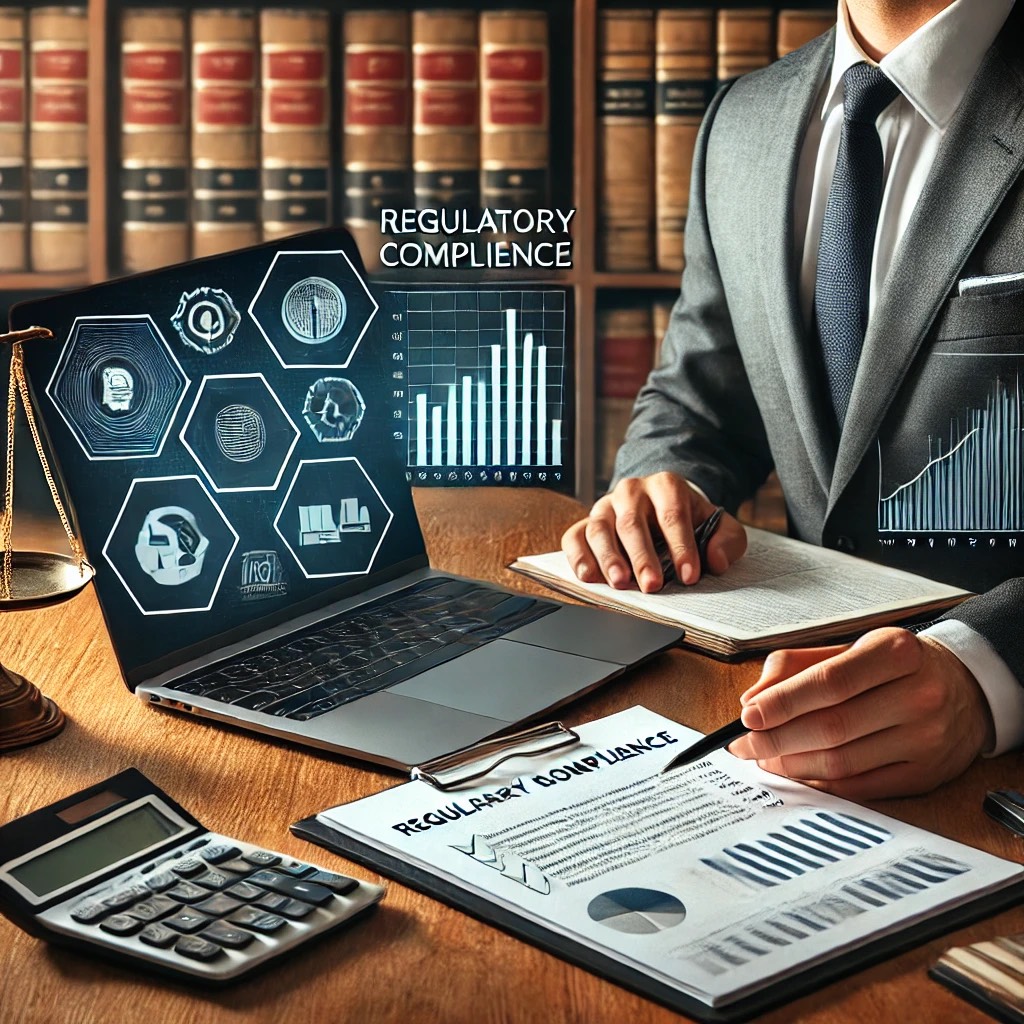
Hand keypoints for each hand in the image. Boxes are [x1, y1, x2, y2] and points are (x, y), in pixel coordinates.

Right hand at [560, 471, 746, 592]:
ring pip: (599, 528)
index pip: (673, 514)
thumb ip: (727, 541)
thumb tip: (715, 560)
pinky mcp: (586, 524)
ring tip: (620, 583)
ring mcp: (605, 507)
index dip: (681, 546)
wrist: (663, 509)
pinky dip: (578, 557)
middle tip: (652, 585)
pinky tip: (589, 577)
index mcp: (666, 485)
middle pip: (632, 522)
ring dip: (608, 557)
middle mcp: (631, 491)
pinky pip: (574, 537)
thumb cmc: (691, 522)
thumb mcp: (719, 526)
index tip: (689, 575)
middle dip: (643, 556)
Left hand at [728, 627, 994, 798]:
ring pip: (842, 761)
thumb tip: (753, 700)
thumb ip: (795, 666)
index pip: (830, 682)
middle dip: (778, 739)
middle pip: (832, 726)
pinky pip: (860, 786)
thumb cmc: (893, 666)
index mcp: (896, 652)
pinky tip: (798, 772)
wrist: (963, 687)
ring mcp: (926, 739)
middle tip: (745, 744)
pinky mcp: (925, 774)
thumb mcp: (850, 648)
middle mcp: (918, 695)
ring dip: (793, 764)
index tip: (748, 716)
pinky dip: (820, 781)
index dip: (783, 702)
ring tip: (765, 758)